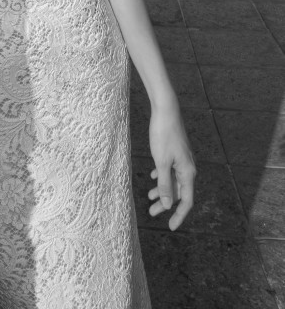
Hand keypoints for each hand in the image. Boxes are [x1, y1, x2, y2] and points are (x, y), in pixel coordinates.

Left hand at [148, 103, 195, 230]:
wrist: (166, 110)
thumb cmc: (163, 135)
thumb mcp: (161, 162)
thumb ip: (165, 184)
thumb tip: (167, 205)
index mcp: (188, 172)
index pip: (186, 200)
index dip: (179, 215)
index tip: (170, 227)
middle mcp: (188, 167)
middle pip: (178, 192)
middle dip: (166, 204)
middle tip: (151, 213)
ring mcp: (182, 159)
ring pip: (173, 180)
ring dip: (162, 189)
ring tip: (149, 196)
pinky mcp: (176, 151)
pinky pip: (171, 169)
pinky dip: (162, 176)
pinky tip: (154, 176)